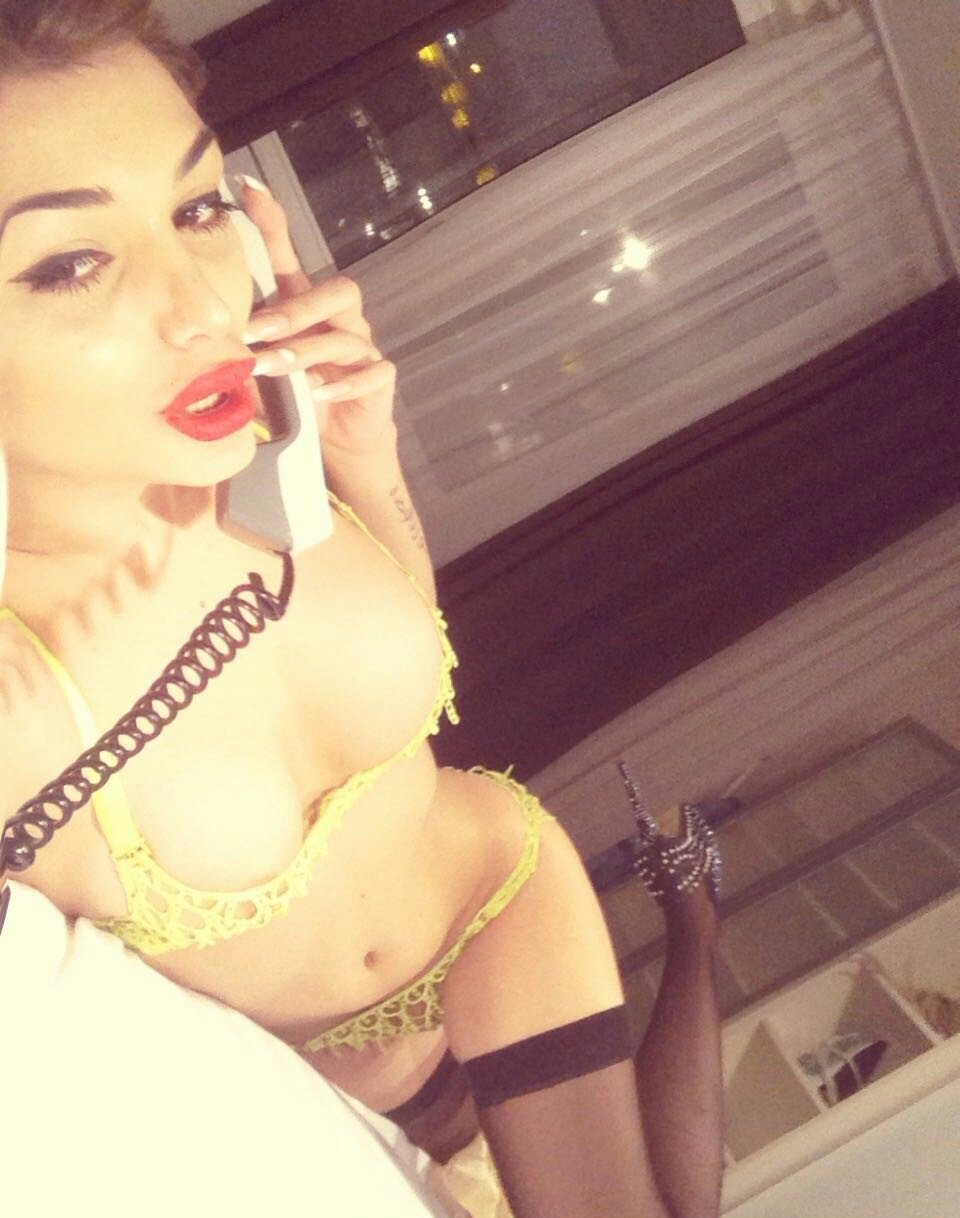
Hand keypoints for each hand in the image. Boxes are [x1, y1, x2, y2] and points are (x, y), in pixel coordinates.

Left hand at [232, 176, 397, 459]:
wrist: (340, 439)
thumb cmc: (297, 396)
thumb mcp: (262, 368)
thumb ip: (240, 350)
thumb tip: (194, 339)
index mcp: (306, 308)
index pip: (290, 259)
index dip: (273, 223)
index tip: (247, 188)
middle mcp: (340, 319)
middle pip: (337, 291)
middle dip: (296, 311)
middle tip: (256, 333)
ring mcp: (363, 347)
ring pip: (346, 335)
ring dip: (307, 351)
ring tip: (274, 369)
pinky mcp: (379, 378)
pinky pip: (373, 372)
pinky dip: (344, 384)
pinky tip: (318, 394)